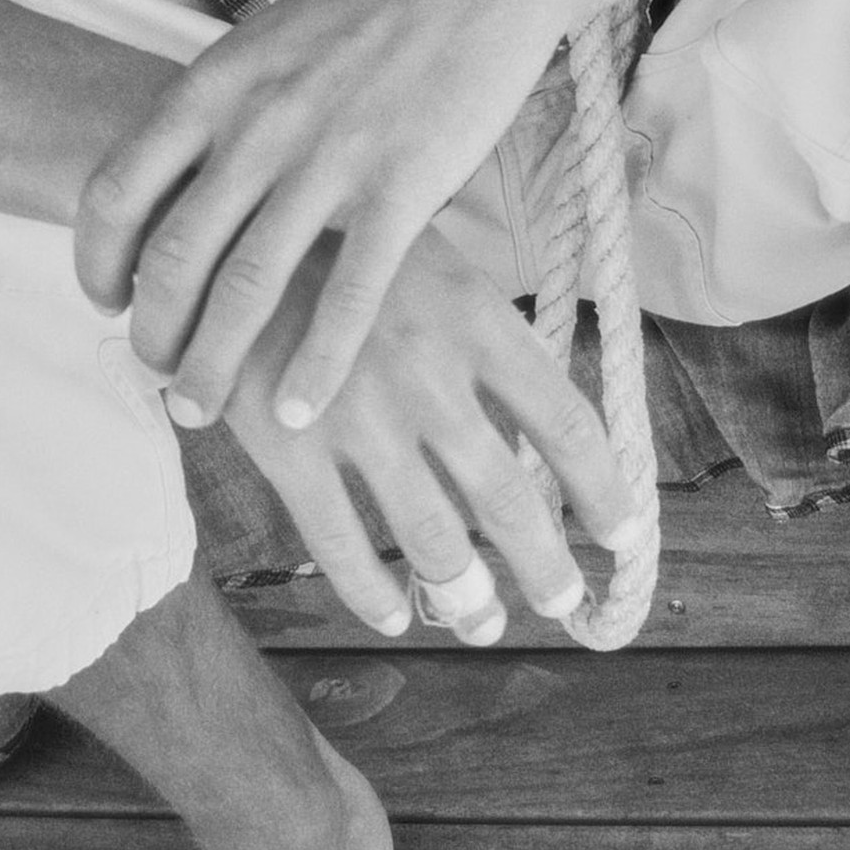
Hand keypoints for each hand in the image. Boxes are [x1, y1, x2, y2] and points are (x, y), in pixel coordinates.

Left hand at [73, 0, 594, 429]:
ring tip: (202, 412)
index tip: (108, 302)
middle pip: (171, 259)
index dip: (96, 262)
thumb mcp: (272, 37)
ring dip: (214, 368)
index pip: (114, 191)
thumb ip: (223, 104)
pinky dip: (316, 366)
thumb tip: (179, 172)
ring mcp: (329, 158)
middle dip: (152, 335)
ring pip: (246, 292)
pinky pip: (347, 299)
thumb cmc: (378, 3)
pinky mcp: (403, 187)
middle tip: (156, 377)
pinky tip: (303, 411)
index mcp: (216, 83)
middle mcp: (258, 124)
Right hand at [208, 221, 644, 636]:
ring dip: (469, 597)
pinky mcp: (288, 448)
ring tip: (484, 622)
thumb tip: (539, 423)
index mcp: (475, 318)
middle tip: (564, 602)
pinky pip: (341, 546)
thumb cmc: (344, 243)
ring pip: (435, 539)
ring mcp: (358, 417)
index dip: (602, 488)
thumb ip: (481, 339)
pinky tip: (394, 613)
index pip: (566, 420)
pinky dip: (373, 595)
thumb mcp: (431, 261)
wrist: (228, 228)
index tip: (621, 532)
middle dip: (545, 566)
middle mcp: (429, 374)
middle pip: (510, 498)